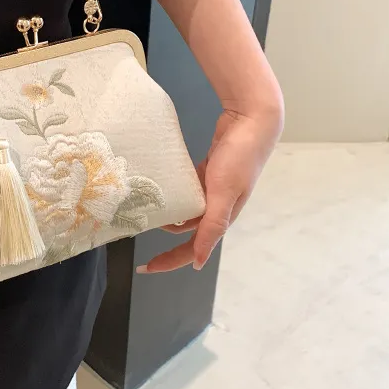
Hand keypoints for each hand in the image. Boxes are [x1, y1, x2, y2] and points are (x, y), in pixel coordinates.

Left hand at [138, 105, 282, 273]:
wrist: (251, 120)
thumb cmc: (240, 157)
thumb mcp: (224, 192)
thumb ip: (212, 226)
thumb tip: (199, 262)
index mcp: (222, 216)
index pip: (193, 248)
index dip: (171, 260)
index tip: (146, 267)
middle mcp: (218, 206)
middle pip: (187, 232)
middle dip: (165, 240)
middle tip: (137, 236)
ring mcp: (214, 188)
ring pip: (187, 210)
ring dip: (168, 214)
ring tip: (143, 212)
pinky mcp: (209, 171)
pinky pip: (188, 189)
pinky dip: (175, 194)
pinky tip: (161, 190)